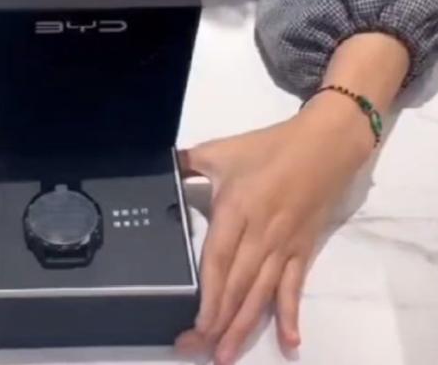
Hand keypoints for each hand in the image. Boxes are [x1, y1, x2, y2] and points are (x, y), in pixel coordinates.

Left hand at [175, 95, 373, 363]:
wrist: (326, 144)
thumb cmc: (269, 147)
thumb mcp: (221, 150)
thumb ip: (187, 162)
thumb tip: (162, 166)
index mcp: (236, 210)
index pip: (218, 261)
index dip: (208, 295)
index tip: (197, 323)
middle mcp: (260, 235)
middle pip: (236, 285)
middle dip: (218, 321)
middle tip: (199, 350)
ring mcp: (284, 246)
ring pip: (261, 294)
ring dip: (244, 326)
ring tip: (227, 355)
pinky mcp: (303, 250)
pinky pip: (294, 286)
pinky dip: (291, 314)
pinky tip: (290, 342)